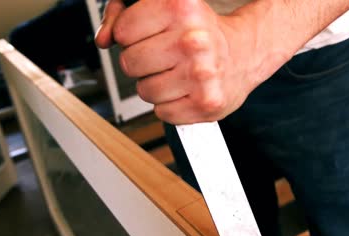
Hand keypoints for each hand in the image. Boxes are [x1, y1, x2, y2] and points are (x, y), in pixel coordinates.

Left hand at [95, 0, 267, 123]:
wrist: (245, 54)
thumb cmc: (203, 32)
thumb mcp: (166, 8)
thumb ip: (124, 15)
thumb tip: (103, 39)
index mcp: (181, 7)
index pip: (123, 31)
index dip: (131, 35)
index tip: (149, 34)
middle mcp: (193, 41)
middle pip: (130, 63)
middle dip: (142, 61)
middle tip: (165, 55)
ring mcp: (201, 76)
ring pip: (144, 91)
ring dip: (156, 84)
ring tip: (178, 73)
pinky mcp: (205, 104)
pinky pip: (162, 112)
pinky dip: (170, 104)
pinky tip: (186, 89)